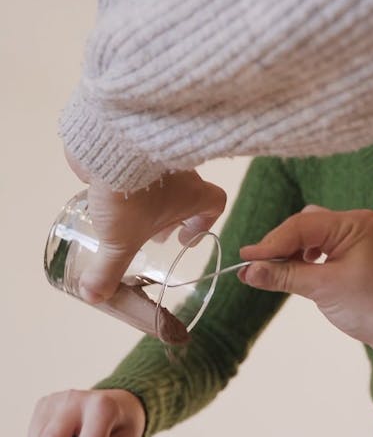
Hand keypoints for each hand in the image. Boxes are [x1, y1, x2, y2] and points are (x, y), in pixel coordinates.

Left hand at [65, 149, 226, 303]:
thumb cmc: (131, 195)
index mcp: (191, 194)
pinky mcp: (130, 141)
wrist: (109, 143)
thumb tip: (94, 296)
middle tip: (152, 234)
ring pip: (160, 175)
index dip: (204, 223)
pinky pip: (134, 160)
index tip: (184, 240)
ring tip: (125, 215)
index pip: (214, 204)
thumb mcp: (120, 242)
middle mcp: (180, 171)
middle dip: (169, 215)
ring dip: (148, 195)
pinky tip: (105, 189)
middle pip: (184, 193)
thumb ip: (108, 270)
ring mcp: (156, 153)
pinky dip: (124, 176)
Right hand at [239, 206, 372, 359]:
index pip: (301, 226)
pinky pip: (316, 247)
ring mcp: (352, 236)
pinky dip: (300, 258)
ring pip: (307, 235)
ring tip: (271, 271)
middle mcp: (353, 223)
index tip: (246, 258)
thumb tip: (248, 271)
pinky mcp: (349, 252)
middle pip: (302, 226)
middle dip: (278, 246)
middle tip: (253, 266)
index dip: (271, 243)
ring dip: (288, 251)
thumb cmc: (372, 307)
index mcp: (353, 224)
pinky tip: (291, 271)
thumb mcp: (322, 290)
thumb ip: (283, 276)